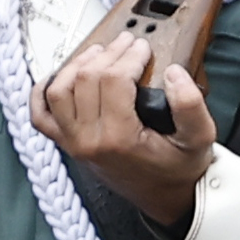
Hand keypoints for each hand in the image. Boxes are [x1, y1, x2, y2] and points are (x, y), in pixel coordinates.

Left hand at [37, 30, 212, 232]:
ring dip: (76, 66)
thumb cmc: (178, 168)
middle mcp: (88, 141)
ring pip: (58, 91)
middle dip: (108, 54)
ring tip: (99, 53)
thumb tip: (174, 73)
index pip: (112, 80)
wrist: (166, 196)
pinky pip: (41, 116)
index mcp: (118, 139)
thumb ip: (191, 105)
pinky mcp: (68, 144)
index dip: (128, 56)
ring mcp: (73, 143)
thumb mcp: (199, 138)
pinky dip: (43, 93)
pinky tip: (59, 77)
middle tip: (126, 44)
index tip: (142, 47)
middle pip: (85, 80)